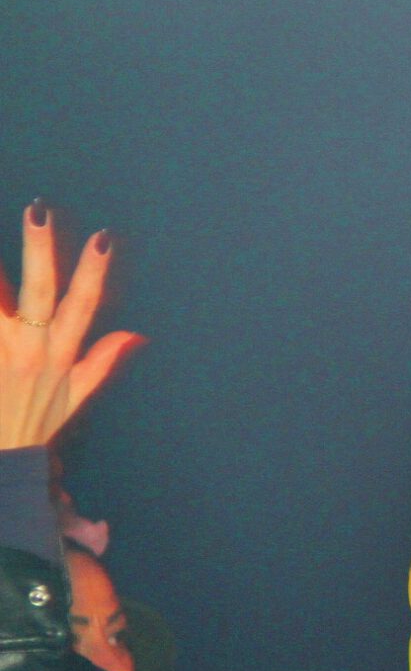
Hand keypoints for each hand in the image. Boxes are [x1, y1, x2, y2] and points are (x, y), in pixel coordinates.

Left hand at [0, 203, 142, 452]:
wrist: (0, 459)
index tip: (103, 237)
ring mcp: (2, 352)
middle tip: (38, 211)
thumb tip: (136, 334)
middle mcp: (31, 349)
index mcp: (59, 355)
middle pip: (39, 291)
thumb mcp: (75, 396)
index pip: (83, 305)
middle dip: (41, 250)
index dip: (95, 272)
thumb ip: (102, 360)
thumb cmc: (33, 425)